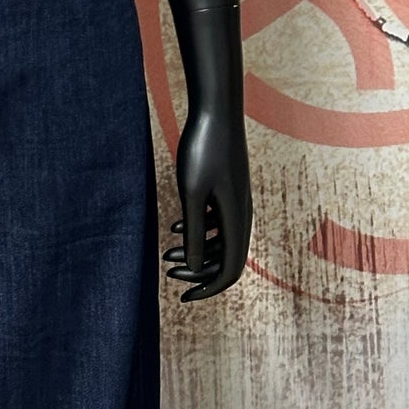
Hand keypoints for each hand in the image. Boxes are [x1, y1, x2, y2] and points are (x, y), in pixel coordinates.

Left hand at [161, 99, 251, 300]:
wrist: (217, 111)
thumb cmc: (202, 150)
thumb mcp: (192, 193)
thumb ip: (196, 232)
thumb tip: (195, 268)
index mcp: (236, 221)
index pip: (230, 271)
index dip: (208, 288)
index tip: (183, 297)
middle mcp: (242, 215)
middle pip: (225, 259)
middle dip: (198, 271)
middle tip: (167, 272)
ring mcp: (236, 201)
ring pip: (220, 240)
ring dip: (196, 251)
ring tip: (166, 253)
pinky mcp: (228, 188)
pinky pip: (218, 221)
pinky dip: (199, 230)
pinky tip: (176, 227)